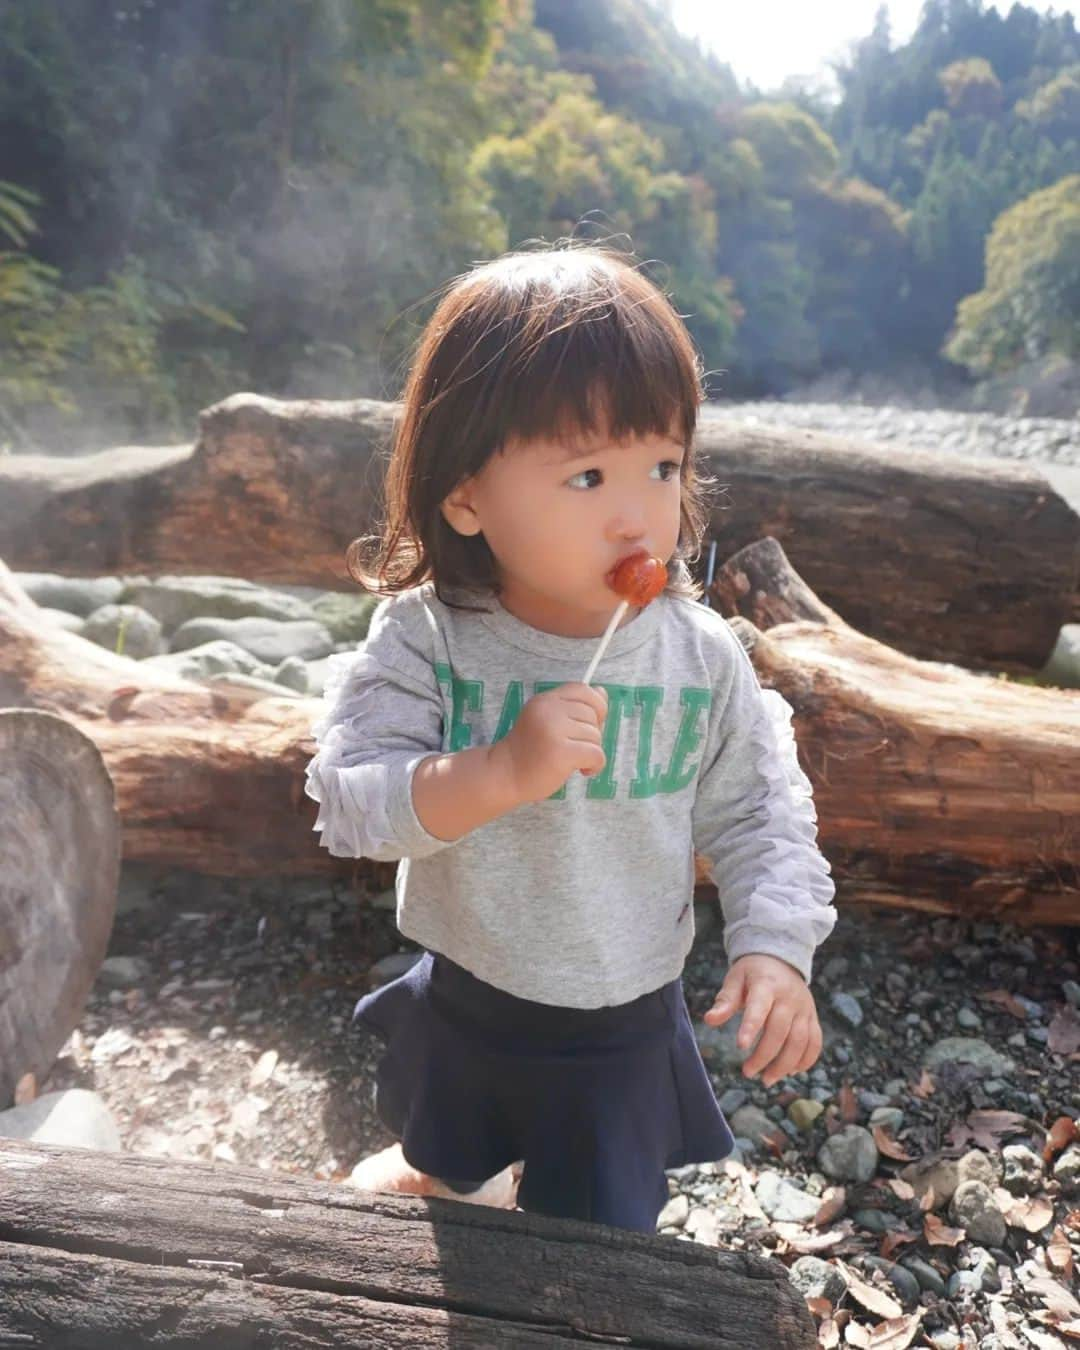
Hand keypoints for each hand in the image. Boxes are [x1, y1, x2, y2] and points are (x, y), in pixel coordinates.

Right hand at [491, 683, 607, 804]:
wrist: (504, 775)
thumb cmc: (528, 751)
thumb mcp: (547, 720)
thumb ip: (573, 706)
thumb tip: (602, 692)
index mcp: (545, 700)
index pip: (582, 689)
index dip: (595, 705)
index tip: (590, 724)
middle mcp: (549, 710)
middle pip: (593, 715)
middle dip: (592, 734)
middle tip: (574, 748)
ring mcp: (554, 730)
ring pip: (596, 736)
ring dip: (591, 752)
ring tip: (573, 760)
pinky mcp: (561, 752)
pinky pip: (596, 754)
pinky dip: (595, 765)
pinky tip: (582, 770)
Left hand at [704, 953, 821, 1087]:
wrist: (782, 959)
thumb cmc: (752, 973)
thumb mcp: (735, 979)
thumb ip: (725, 1001)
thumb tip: (709, 1020)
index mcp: (766, 984)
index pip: (759, 1007)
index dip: (751, 1027)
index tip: (740, 1046)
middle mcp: (789, 997)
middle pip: (780, 1031)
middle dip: (764, 1056)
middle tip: (748, 1073)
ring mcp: (804, 1008)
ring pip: (800, 1041)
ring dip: (784, 1064)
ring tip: (767, 1079)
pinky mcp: (813, 1017)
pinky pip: (815, 1042)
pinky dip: (806, 1060)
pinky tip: (790, 1072)